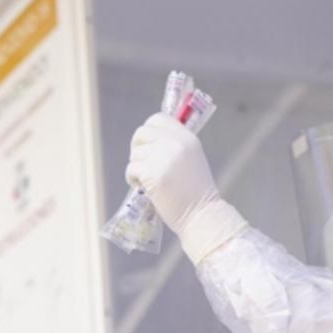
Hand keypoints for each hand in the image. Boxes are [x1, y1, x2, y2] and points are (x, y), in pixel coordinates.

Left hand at [125, 112, 247, 263]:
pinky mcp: (152, 174)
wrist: (202, 214)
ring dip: (136, 167)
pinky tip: (143, 188)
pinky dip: (132, 179)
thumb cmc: (196, 192)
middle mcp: (175, 143)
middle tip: (143, 164)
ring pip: (135, 154)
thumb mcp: (192, 159)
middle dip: (137, 148)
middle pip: (141, 133)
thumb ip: (175, 146)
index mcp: (187, 137)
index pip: (158, 118)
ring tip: (148, 181)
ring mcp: (163, 157)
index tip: (148, 146)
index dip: (149, 132)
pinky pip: (131, 169)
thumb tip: (150, 141)